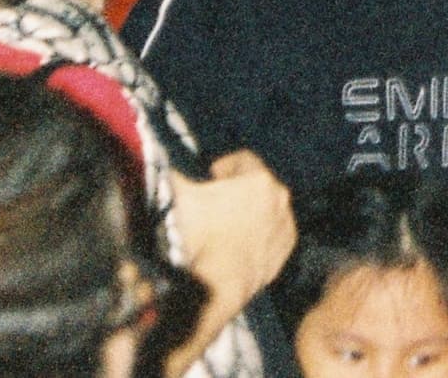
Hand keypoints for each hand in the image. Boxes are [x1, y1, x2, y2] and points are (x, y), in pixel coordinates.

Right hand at [168, 152, 296, 318]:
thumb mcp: (178, 198)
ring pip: (266, 208)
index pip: (243, 159)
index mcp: (259, 179)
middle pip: (256, 184)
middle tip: (214, 205)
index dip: (223, 167)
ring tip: (225, 228)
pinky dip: (260, 233)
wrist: (215, 287)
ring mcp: (285, 224)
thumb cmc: (199, 239)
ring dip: (249, 212)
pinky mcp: (286, 248)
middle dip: (236, 190)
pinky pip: (273, 231)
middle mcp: (280, 198)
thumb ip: (171, 172)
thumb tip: (161, 159)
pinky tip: (239, 244)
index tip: (209, 180)